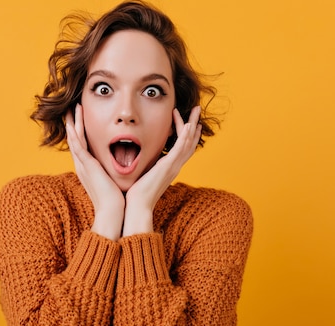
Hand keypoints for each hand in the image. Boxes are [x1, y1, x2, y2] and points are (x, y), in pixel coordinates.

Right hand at [66, 104, 124, 240]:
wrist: (113, 211)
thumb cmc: (116, 198)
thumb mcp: (113, 179)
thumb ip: (114, 170)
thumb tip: (125, 163)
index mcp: (89, 168)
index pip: (83, 144)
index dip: (81, 130)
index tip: (82, 117)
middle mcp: (83, 166)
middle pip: (75, 139)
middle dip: (73, 123)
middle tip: (72, 108)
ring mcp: (83, 166)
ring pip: (74, 139)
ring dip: (72, 123)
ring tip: (72, 108)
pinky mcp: (87, 167)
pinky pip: (78, 147)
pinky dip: (74, 134)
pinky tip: (71, 123)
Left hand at [122, 106, 202, 236]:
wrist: (137, 206)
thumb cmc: (137, 194)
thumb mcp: (143, 175)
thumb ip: (145, 166)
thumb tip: (138, 158)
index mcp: (169, 168)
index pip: (183, 148)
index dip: (188, 133)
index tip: (189, 120)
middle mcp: (175, 166)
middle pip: (191, 142)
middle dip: (195, 124)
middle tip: (198, 109)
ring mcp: (173, 166)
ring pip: (189, 141)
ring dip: (193, 123)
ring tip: (196, 109)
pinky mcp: (169, 166)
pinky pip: (181, 147)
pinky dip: (185, 134)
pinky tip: (187, 123)